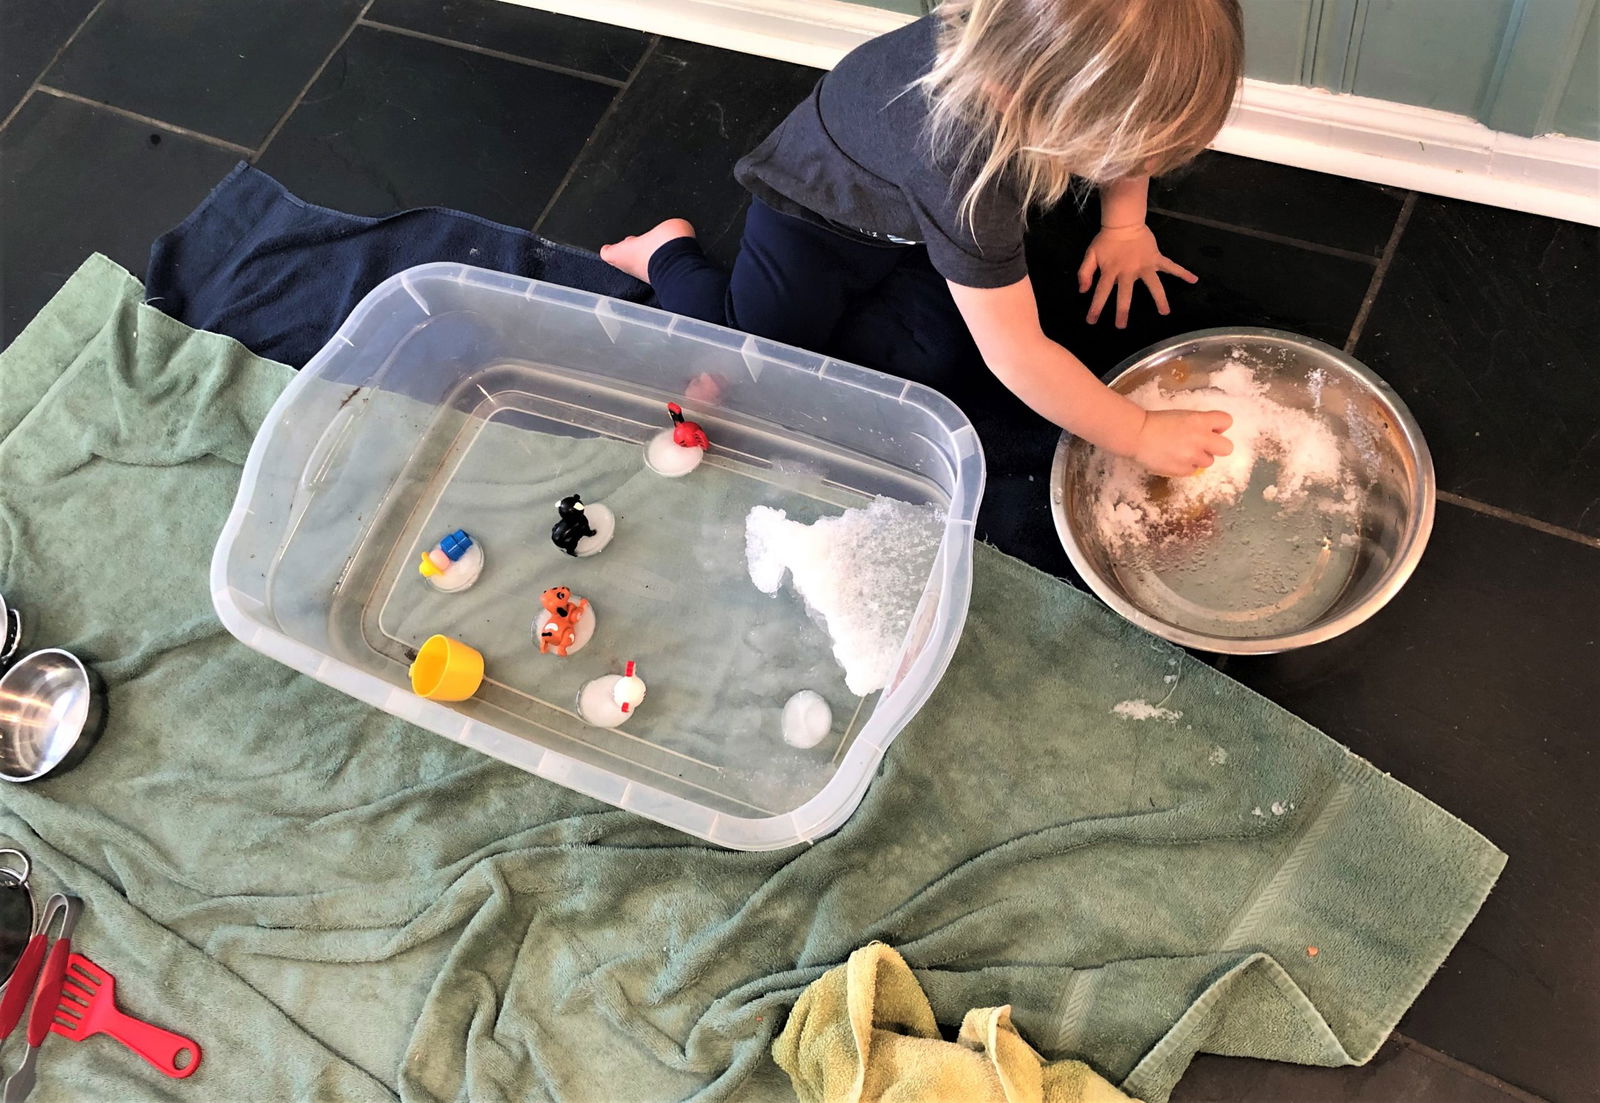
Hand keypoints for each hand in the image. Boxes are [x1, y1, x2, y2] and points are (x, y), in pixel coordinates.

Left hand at [1078, 225, 1198, 327]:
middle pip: (1125, 294)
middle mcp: (1128, 271)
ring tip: (1165, 312)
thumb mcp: (1090, 255)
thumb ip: (1085, 272)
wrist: (1123, 223)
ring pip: (1153, 284)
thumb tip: (1083, 291)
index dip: (1096, 307)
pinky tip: (1193, 279)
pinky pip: (1171, 266)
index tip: (1091, 321)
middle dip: (1122, 310)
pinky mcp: (1156, 259)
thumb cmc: (1106, 241)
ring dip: (1159, 298)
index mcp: (1111, 271)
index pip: (1101, 292)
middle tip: (1121, 326)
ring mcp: (1144, 266)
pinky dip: (1182, 272)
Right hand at [1132, 409, 1233, 476]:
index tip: (1211, 429)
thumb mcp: (1182, 416)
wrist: (1136, 435)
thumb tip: (1209, 434)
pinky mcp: (1183, 470)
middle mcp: (1200, 439)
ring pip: (1209, 462)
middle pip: (1227, 448)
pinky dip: (1185, 466)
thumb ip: (1199, 424)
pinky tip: (1173, 459)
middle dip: (1218, 447)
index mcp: (1200, 421)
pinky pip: (1193, 471)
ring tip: (1181, 452)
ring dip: (1199, 458)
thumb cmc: (1155, 422)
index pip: (1226, 421)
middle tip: (1204, 446)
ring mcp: (1193, 457)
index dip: (1219, 426)